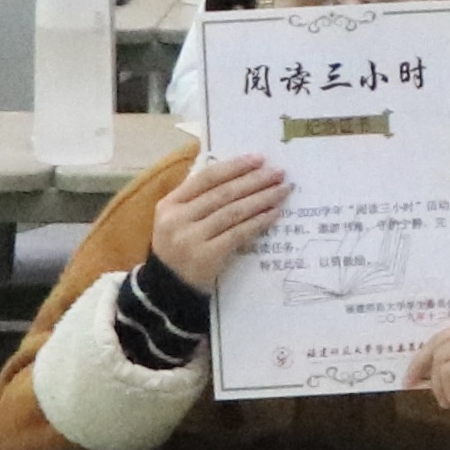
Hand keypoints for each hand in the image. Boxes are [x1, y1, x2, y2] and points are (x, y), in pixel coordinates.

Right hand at [151, 149, 290, 283]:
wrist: (168, 290)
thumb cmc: (179, 250)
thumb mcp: (177, 221)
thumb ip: (198, 200)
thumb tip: (238, 176)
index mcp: (169, 204)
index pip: (206, 178)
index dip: (234, 167)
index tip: (258, 159)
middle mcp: (178, 219)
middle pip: (223, 193)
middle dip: (254, 180)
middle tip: (278, 173)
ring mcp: (191, 239)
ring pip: (233, 212)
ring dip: (261, 199)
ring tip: (281, 190)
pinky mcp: (207, 257)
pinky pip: (238, 234)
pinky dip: (257, 222)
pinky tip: (273, 214)